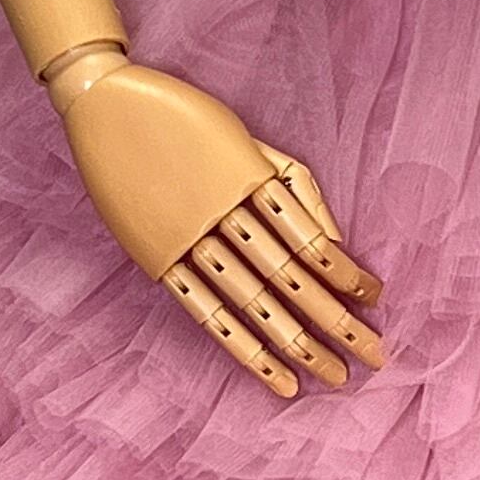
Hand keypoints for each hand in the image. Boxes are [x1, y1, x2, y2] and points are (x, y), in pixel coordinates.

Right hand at [47, 53, 385, 398]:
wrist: (104, 102)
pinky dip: (243, 347)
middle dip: (336, 320)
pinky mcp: (156, 259)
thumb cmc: (186, 117)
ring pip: (252, 301)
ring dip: (297, 343)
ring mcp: (187, 238)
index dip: (346, 272)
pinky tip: (275, 376)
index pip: (310, 238)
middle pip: (290, 277)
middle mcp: (223, 213)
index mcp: (251, 178)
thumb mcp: (246, 138)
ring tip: (334, 376)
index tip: (376, 299)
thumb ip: (293, 187)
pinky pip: (204, 312)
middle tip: (374, 357)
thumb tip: (335, 242)